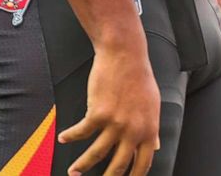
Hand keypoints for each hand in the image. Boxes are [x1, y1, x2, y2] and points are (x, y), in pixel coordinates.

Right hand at [57, 46, 161, 175]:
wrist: (125, 55)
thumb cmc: (139, 77)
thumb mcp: (153, 105)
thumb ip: (152, 128)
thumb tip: (156, 146)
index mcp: (149, 129)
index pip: (143, 163)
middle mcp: (134, 130)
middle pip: (118, 165)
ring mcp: (115, 124)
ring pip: (96, 154)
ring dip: (82, 166)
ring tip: (73, 172)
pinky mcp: (98, 114)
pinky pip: (81, 132)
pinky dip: (70, 136)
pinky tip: (64, 138)